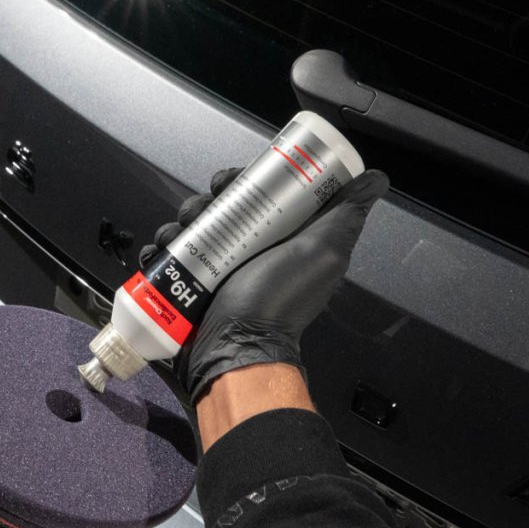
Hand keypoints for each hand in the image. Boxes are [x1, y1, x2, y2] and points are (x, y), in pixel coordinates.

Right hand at [141, 168, 388, 401]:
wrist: (236, 350)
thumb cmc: (280, 300)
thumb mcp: (322, 251)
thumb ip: (345, 214)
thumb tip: (374, 177)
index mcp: (279, 238)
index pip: (257, 193)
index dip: (240, 180)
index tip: (228, 181)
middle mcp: (248, 252)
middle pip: (217, 209)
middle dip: (201, 203)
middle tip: (195, 211)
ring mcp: (216, 271)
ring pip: (189, 230)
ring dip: (174, 226)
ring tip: (171, 238)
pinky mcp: (188, 288)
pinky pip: (166, 261)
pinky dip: (155, 254)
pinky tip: (154, 255)